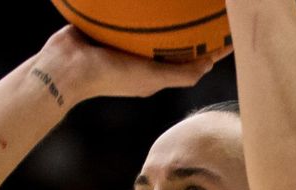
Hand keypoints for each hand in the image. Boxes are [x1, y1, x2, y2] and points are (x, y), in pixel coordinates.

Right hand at [33, 25, 232, 103]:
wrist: (65, 66)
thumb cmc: (108, 76)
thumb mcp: (149, 77)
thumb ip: (179, 74)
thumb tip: (209, 66)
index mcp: (153, 73)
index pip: (191, 60)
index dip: (212, 49)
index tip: (230, 33)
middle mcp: (141, 58)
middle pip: (176, 39)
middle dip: (196, 27)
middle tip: (213, 8)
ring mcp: (124, 43)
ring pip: (154, 24)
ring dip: (170, 11)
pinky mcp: (108, 28)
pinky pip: (130, 12)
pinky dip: (143, 3)